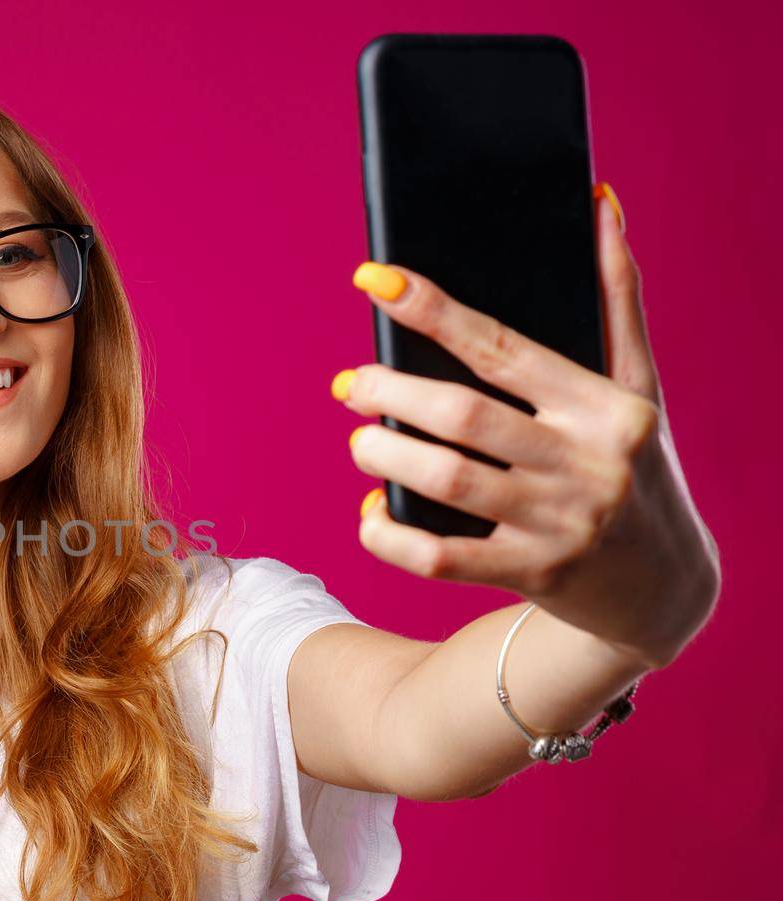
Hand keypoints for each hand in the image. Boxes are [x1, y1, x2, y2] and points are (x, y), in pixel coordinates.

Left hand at [333, 183, 719, 669]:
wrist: (663, 584)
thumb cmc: (636, 465)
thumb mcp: (638, 388)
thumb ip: (617, 299)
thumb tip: (599, 203)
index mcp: (605, 405)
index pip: (501, 347)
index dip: (433, 310)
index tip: (375, 281)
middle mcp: (585, 461)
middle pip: (463, 416)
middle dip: (391, 392)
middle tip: (348, 383)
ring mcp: (559, 523)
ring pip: (447, 480)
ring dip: (384, 454)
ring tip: (358, 440)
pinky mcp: (533, 573)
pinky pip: (442, 557)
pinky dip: (393, 536)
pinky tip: (370, 514)